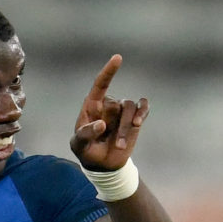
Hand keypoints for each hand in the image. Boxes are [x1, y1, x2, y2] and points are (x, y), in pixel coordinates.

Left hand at [70, 54, 148, 170]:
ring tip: (120, 145)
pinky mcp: (134, 117)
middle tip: (111, 142)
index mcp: (92, 104)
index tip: (118, 58)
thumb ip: (86, 134)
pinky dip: (143, 113)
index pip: (101, 83)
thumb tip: (101, 124)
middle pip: (117, 104)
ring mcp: (122, 110)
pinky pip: (142, 107)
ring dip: (126, 129)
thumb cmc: (87, 150)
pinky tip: (138, 123)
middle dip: (116, 125)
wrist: (103, 164)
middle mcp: (108, 103)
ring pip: (130, 109)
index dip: (109, 71)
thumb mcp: (79, 145)